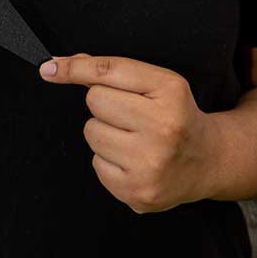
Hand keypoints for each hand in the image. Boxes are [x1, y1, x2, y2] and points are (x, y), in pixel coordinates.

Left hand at [38, 53, 212, 214]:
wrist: (207, 161)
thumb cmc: (175, 115)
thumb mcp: (157, 83)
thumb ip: (112, 71)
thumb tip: (61, 66)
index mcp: (170, 92)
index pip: (108, 72)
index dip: (74, 68)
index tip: (49, 68)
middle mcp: (163, 127)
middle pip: (95, 100)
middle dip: (105, 104)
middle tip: (130, 115)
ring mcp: (150, 164)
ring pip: (91, 133)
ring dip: (105, 133)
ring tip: (133, 138)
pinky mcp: (137, 192)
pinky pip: (95, 164)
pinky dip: (108, 160)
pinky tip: (133, 160)